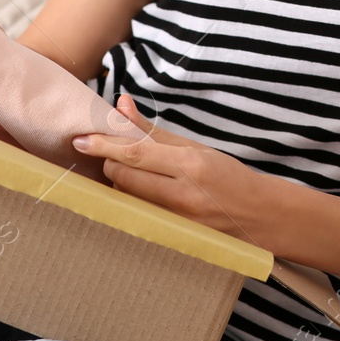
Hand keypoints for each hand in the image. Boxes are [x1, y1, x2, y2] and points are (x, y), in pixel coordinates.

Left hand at [72, 93, 266, 239]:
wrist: (259, 216)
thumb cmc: (228, 176)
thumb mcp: (194, 148)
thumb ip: (153, 130)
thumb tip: (122, 104)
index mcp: (190, 163)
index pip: (135, 154)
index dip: (104, 145)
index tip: (80, 140)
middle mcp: (182, 193)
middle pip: (124, 177)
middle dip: (110, 162)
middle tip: (109, 153)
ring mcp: (177, 219)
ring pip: (127, 198)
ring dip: (121, 182)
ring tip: (129, 173)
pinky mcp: (173, 236)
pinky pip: (139, 214)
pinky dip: (133, 201)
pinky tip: (140, 196)